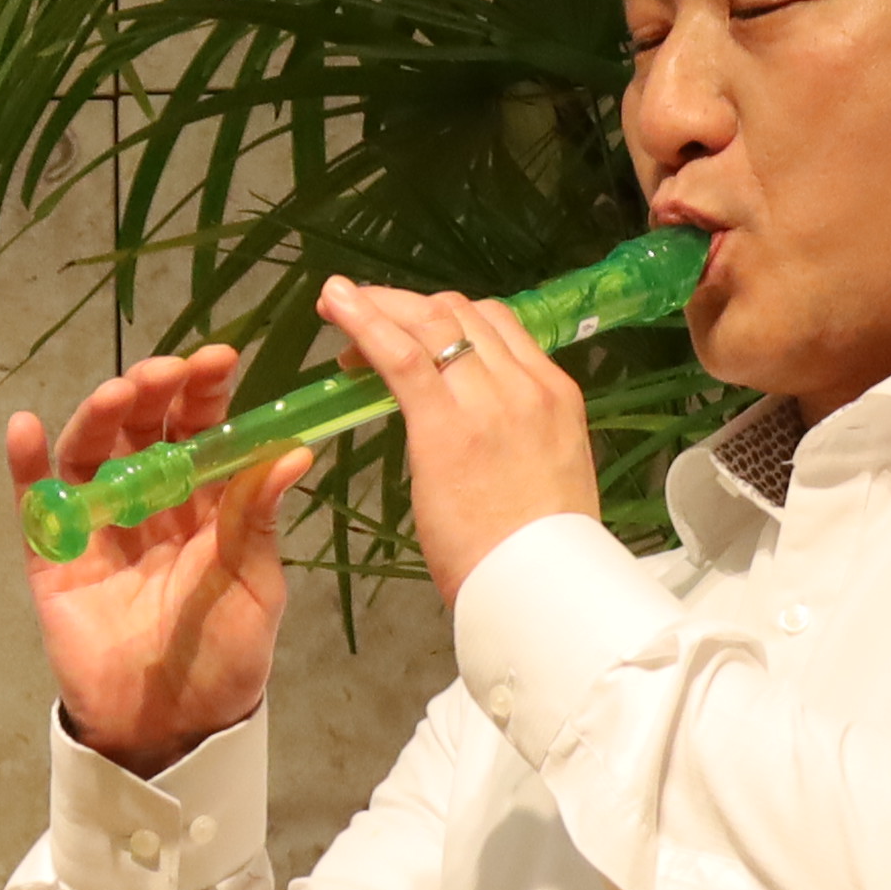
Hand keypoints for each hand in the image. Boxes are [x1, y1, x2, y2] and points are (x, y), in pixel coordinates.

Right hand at [10, 347, 302, 774]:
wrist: (174, 728)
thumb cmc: (225, 659)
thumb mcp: (254, 586)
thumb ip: (258, 520)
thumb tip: (292, 451)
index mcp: (205, 504)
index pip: (201, 430)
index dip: (205, 392)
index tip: (218, 358)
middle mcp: (150, 504)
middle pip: (142, 430)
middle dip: (152, 394)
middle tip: (165, 373)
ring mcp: (98, 529)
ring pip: (91, 455)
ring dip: (99, 417)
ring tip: (117, 395)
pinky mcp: (54, 562)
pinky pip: (37, 507)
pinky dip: (26, 467)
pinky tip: (28, 430)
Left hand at [324, 276, 608, 606]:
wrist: (542, 587)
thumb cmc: (538, 552)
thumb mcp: (546, 474)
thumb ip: (517, 438)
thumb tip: (483, 433)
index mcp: (554, 394)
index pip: (496, 325)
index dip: (445, 318)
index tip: (410, 332)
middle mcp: (526, 385)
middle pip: (460, 313)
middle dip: (406, 306)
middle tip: (360, 319)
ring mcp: (490, 400)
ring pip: (430, 322)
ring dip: (379, 307)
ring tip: (337, 303)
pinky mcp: (446, 425)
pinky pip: (401, 355)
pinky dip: (364, 321)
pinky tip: (336, 304)